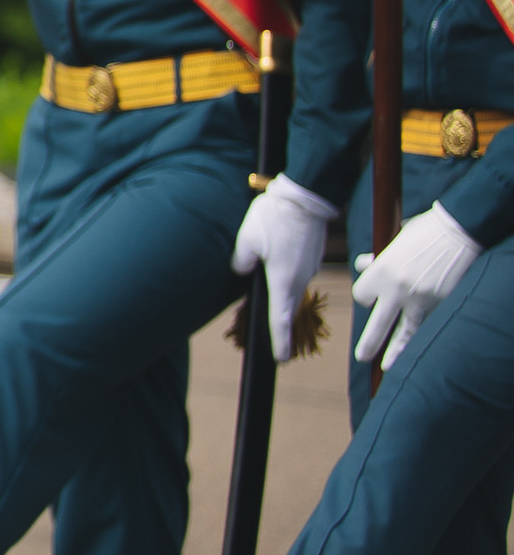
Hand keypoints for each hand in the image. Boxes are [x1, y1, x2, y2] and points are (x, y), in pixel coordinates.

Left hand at [230, 174, 335, 362]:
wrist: (305, 196)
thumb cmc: (274, 218)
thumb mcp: (246, 239)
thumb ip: (241, 261)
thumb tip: (242, 270)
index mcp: (283, 280)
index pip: (281, 318)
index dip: (279, 340)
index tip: (280, 359)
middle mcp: (300, 278)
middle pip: (288, 305)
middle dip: (281, 322)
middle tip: (275, 338)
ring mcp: (310, 267)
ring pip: (293, 287)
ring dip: (283, 294)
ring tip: (270, 296)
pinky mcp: (313, 255)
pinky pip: (298, 272)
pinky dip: (288, 276)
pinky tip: (277, 264)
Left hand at [353, 205, 481, 368]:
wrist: (459, 230)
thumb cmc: (424, 231)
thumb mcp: (395, 241)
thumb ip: (379, 259)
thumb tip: (363, 264)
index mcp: (381, 271)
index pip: (361, 296)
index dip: (366, 296)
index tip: (371, 297)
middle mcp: (398, 290)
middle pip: (377, 325)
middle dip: (369, 344)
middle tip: (363, 357)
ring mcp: (421, 300)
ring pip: (405, 334)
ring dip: (396, 352)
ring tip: (388, 367)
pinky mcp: (442, 304)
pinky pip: (428, 326)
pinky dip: (422, 338)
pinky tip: (418, 351)